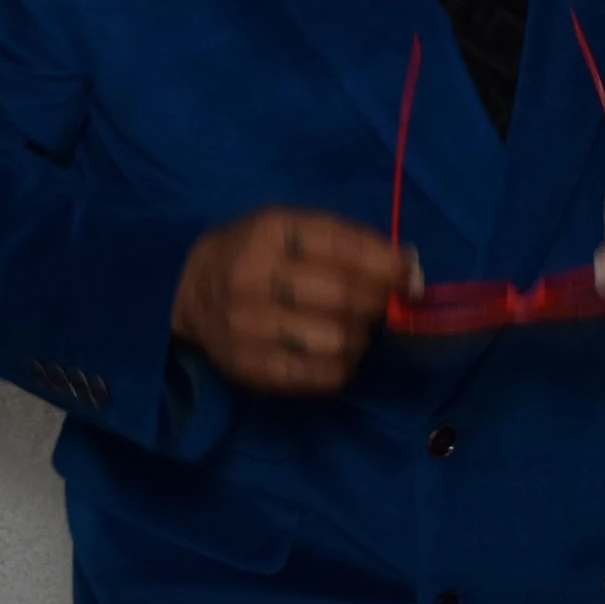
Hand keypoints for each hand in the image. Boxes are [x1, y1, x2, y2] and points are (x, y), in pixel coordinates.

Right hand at [171, 207, 418, 395]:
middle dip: (377, 301)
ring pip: (337, 341)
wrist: (195, 291)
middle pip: (342, 297)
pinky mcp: (251, 368)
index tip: (408, 276)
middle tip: (382, 302)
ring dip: (360, 335)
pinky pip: (321, 376)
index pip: (341, 248)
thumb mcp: (294, 227)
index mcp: (269, 232)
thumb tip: (409, 268)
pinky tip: (335, 350)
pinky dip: (342, 365)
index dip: (385, 264)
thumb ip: (350, 241)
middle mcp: (253, 278)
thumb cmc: (259, 251)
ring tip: (353, 325)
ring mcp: (248, 328)